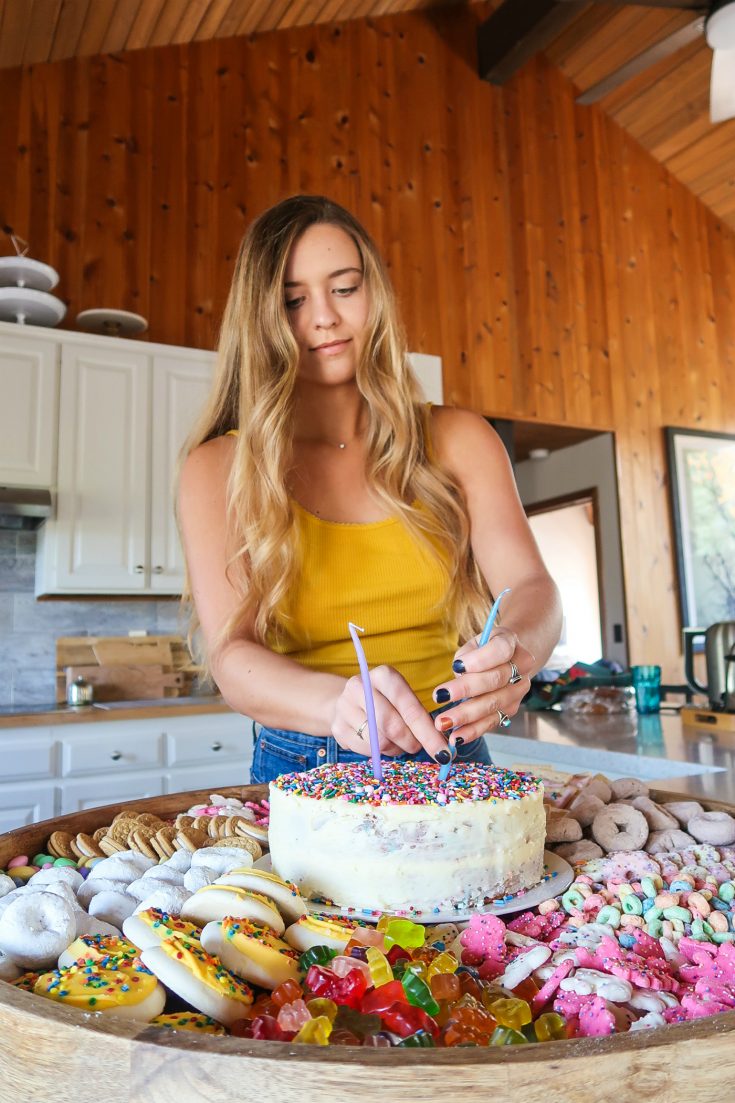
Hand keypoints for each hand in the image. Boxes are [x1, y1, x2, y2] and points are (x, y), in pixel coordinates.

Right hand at [331, 665, 450, 759]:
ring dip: (396, 749)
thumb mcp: (403, 699)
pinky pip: (366, 751)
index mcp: (384, 675)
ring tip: (397, 742)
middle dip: (411, 742)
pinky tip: (380, 743)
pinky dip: (380, 753)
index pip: (410, 707)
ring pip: (379, 742)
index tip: (443, 752)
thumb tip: (442, 747)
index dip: (428, 733)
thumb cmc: (385, 702)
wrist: (347, 702)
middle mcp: (360, 686)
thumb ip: (420, 718)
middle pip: (392, 726)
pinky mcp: (337, 728)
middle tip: (417, 747)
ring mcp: (345, 707)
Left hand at [430, 627, 534, 742]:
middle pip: (495, 680)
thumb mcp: (473, 645)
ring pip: (494, 703)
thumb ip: (466, 658)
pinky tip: (456, 736)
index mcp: (510, 643)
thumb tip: (459, 677)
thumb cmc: (483, 650)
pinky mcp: (512, 709)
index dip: (479, 660)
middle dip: (465, 689)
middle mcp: (521, 667)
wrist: (508, 659)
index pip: (500, 650)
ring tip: (443, 722)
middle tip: (439, 696)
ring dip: (466, 715)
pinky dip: (473, 730)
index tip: (456, 667)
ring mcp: (519, 690)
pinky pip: (492, 721)